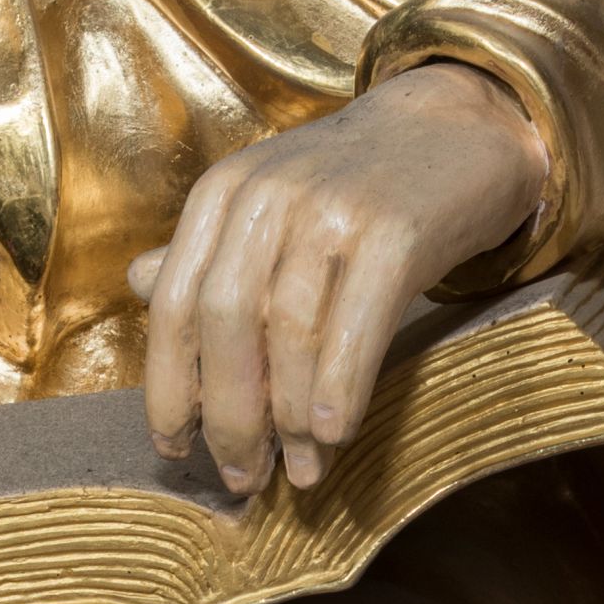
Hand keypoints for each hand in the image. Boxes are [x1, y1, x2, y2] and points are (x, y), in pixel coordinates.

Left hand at [131, 64, 548, 492]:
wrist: (461, 125)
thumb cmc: (357, 185)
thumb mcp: (271, 203)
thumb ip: (210, 248)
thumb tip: (141, 286)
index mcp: (224, 193)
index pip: (176, 302)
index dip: (168, 385)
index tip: (174, 447)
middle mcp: (268, 194)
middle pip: (224, 323)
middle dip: (228, 415)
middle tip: (242, 477)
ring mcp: (332, 208)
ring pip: (289, 333)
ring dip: (289, 420)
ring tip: (302, 473)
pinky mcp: (396, 228)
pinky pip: (355, 328)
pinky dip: (338, 391)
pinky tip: (332, 435)